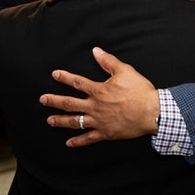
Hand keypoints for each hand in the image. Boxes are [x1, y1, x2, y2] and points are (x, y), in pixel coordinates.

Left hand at [39, 47, 159, 146]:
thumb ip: (108, 61)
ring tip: (50, 120)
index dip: (65, 77)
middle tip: (43, 100)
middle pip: (70, 103)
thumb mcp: (125, 71)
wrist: (151, 112)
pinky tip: (69, 143)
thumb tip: (96, 51)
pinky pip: (88, 138)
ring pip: (75, 121)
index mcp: (99, 90)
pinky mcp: (106, 133)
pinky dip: (78, 141)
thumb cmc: (140, 91)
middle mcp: (95, 106)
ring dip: (61, 121)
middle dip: (54, 101)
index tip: (55, 75)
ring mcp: (99, 121)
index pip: (77, 82)